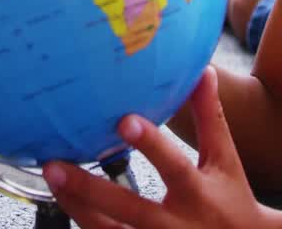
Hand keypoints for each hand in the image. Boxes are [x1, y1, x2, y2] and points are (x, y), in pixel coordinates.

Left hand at [44, 67, 268, 228]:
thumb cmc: (230, 200)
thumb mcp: (224, 160)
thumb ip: (210, 117)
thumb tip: (203, 69)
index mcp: (198, 194)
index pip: (174, 166)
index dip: (151, 145)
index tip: (124, 121)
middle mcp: (176, 225)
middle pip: (127, 208)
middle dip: (89, 188)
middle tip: (54, 165)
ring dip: (76, 207)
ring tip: (51, 179)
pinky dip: (84, 224)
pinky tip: (64, 203)